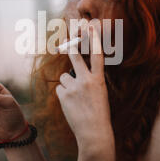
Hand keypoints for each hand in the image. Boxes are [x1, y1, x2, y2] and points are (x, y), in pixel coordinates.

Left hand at [56, 26, 112, 147]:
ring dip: (67, 84)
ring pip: (64, 77)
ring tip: (75, 98)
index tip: (91, 27)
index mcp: (99, 80)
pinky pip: (60, 89)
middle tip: (66, 41)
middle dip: (71, 48)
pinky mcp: (64, 95)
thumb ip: (90, 81)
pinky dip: (63, 95)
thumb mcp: (100, 94)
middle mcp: (86, 81)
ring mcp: (74, 87)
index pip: (97, 56)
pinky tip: (70, 104)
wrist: (93, 133)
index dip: (94, 40)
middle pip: (75, 58)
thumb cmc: (99, 114)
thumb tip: (74, 73)